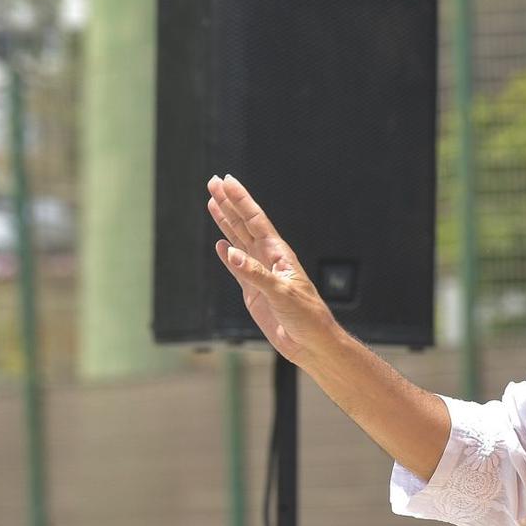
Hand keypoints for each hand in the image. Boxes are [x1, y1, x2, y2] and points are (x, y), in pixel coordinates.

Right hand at [206, 174, 339, 363]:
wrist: (312, 344)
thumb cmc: (307, 318)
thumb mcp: (282, 294)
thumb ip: (255, 274)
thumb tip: (229, 252)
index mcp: (280, 255)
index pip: (256, 220)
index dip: (241, 200)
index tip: (226, 180)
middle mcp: (269, 260)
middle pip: (245, 225)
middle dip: (230, 203)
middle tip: (213, 181)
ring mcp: (261, 274)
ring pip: (239, 241)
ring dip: (226, 222)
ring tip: (213, 202)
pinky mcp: (255, 292)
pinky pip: (237, 267)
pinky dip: (227, 255)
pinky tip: (220, 244)